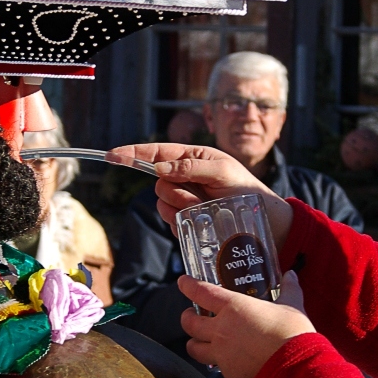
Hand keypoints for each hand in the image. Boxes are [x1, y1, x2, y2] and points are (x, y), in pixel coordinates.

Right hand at [109, 143, 293, 249]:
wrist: (265, 220)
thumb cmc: (247, 190)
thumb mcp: (223, 172)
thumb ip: (191, 167)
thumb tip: (159, 168)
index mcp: (192, 158)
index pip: (155, 154)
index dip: (132, 154)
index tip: (112, 156)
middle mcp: (184, 178)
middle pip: (158, 183)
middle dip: (175, 191)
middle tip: (201, 196)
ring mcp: (184, 201)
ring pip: (163, 205)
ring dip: (182, 208)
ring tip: (207, 210)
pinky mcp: (187, 222)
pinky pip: (172, 223)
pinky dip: (184, 223)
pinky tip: (204, 223)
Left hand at [178, 271, 315, 377]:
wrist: (295, 369)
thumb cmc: (293, 335)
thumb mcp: (292, 306)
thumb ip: (289, 290)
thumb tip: (291, 276)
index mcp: (234, 308)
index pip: (201, 292)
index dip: (189, 286)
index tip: (183, 282)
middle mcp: (221, 330)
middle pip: (189, 324)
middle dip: (187, 318)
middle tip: (191, 314)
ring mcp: (222, 354)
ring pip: (194, 349)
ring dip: (194, 342)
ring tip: (200, 340)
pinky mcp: (229, 373)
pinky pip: (216, 366)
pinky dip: (217, 361)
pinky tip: (226, 359)